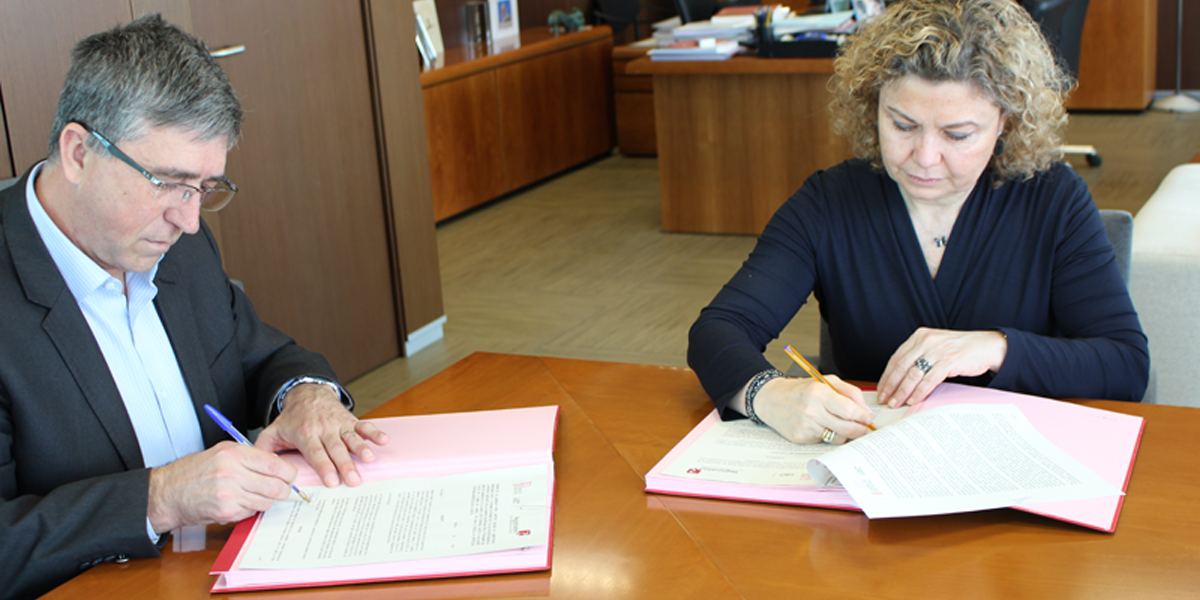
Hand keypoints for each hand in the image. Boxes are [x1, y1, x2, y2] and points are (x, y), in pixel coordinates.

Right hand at [147, 441, 297, 533]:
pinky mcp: (226, 511)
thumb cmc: (193, 472)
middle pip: (276, 486)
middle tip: (282, 490)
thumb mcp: (222, 452)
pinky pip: (251, 512)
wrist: (167, 492)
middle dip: (283, 490)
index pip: (275, 464)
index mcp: (234, 454)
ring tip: (253, 495)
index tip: (291, 476)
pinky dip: (249, 509)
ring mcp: (229, 494)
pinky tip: (238, 502)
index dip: (288, 472)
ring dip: (265, 500)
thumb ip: (250, 457)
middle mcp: (233, 473)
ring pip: (266, 501)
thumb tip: (277, 466)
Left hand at [255, 384, 389, 487]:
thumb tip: (256, 468)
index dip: (324, 466)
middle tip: (353, 480)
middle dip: (345, 465)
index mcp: (305, 433)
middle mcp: (323, 429)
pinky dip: (374, 432)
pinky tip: (383, 440)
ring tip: (369, 460)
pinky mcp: (350, 420)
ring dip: (361, 448)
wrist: (307, 393)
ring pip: (351, 438)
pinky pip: (363, 425)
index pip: (315, 452)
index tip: (331, 480)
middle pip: (335, 449)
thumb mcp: (272, 431)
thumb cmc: (292, 418)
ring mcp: (338, 424)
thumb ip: (263, 450)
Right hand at [750, 376, 873, 443]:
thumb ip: (849, 392)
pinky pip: (824, 441)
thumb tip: (865, 410)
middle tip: (864, 428)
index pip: (850, 410)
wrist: (770, 399)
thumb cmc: (800, 390)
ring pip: (838, 438)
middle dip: (860, 430)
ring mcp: (806, 426)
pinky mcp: (800, 438)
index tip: (867, 418)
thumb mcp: (825, 381)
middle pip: (848, 428)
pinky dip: (828, 435)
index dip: (863, 417)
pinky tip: (822, 426)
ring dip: (845, 434)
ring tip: (842, 425)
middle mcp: (812, 411)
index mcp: (819, 393)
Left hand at [877, 328, 1006, 407]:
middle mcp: (926, 341)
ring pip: (913, 374)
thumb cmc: (959, 349)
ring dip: (902, 391)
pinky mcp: (949, 361)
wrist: (986, 346)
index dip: (887, 375)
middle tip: (884, 399)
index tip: (880, 389)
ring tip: (896, 403)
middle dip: (891, 385)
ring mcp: (937, 351)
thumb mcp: (935, 346)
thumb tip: (899, 379)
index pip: (896, 358)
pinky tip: (914, 400)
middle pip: (901, 366)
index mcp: (919, 336)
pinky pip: (929, 380)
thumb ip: (918, 356)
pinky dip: (919, 392)